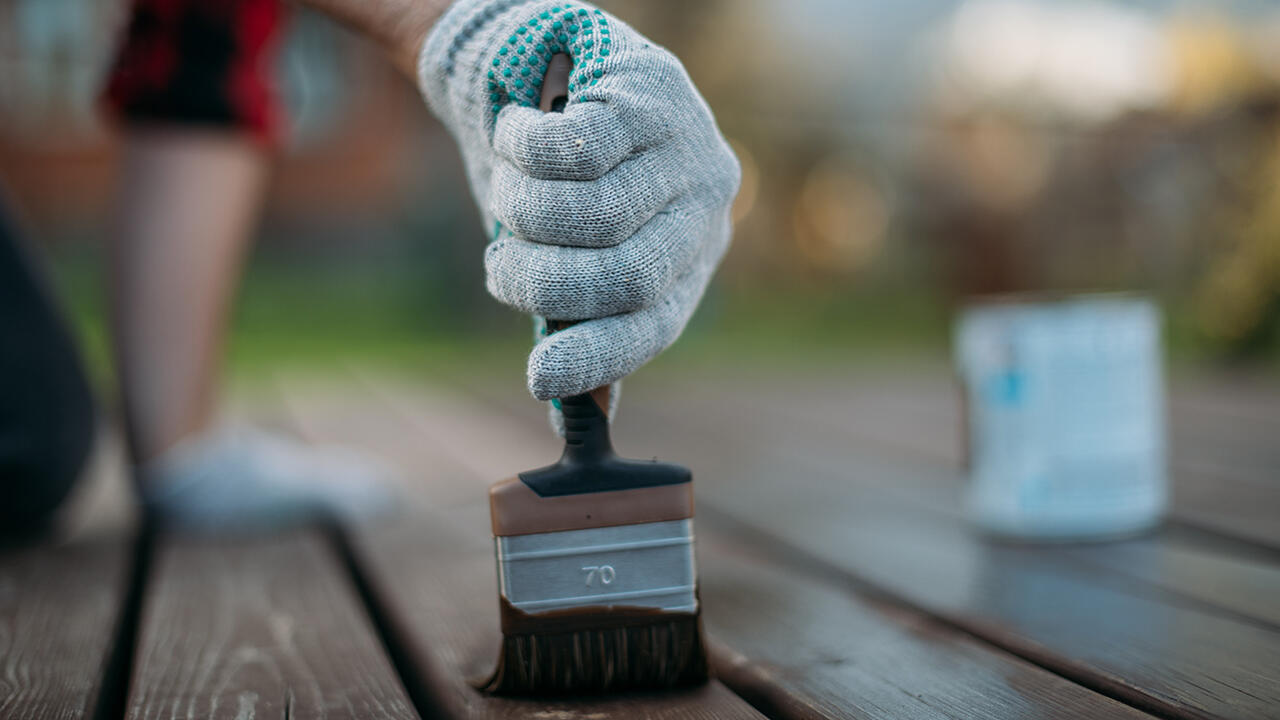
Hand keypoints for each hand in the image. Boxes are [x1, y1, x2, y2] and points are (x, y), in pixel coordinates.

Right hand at [418, 0, 739, 399]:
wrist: (538, 61)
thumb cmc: (556, 180)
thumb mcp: (571, 250)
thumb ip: (583, 322)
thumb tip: (590, 413)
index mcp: (689, 260)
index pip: (652, 324)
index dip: (597, 357)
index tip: (539, 378)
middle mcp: (702, 206)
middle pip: (624, 275)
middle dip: (542, 281)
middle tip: (500, 264)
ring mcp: (686, 144)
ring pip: (594, 213)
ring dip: (524, 211)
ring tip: (507, 191)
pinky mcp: (653, 89)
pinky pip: (577, 149)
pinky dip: (525, 152)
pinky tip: (514, 135)